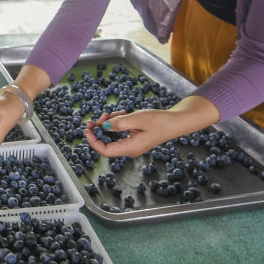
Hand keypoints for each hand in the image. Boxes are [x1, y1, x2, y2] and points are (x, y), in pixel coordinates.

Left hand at [83, 102, 215, 157]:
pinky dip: (117, 123)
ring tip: (114, 112)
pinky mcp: (134, 138)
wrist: (176, 122)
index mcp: (131, 148)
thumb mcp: (138, 119)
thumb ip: (120, 123)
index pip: (105, 151)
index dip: (93, 141)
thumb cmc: (160, 121)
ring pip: (112, 136)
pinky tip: (121, 114)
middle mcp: (130, 149)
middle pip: (106, 143)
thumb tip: (103, 127)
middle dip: (100, 129)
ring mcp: (132, 144)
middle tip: (100, 116)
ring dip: (109, 123)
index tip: (87, 129)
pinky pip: (119, 133)